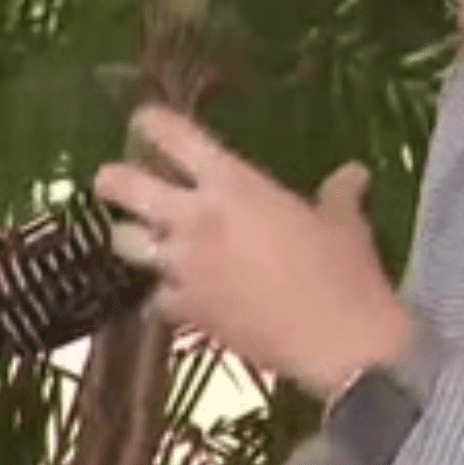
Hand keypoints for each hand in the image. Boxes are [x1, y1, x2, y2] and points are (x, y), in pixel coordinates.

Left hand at [93, 105, 413, 399]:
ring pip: (127, 244)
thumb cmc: (345, 271)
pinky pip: (154, 297)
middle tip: (109, 180)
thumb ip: (340, 193)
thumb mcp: (344, 222)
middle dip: (110, 180)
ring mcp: (185, 267)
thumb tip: (354, 173)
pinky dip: (160, 295)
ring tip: (139, 239)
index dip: (151, 124)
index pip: (176, 138)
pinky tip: (172, 296)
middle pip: (127, 187)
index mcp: (234, 184)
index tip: (143, 121)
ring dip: (131, 239)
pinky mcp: (186, 311)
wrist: (338, 343)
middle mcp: (198, 219)